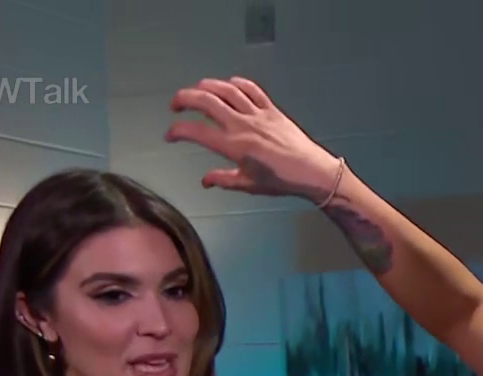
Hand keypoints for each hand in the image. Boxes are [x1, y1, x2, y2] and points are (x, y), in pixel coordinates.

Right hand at [165, 77, 341, 200]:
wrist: (313, 172)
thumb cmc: (281, 181)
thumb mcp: (249, 185)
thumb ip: (223, 179)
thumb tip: (204, 181)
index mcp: (234, 147)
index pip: (197, 132)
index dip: (177, 130)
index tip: (169, 134)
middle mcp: (242, 126)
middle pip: (206, 101)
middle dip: (184, 99)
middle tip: (175, 105)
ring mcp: (258, 114)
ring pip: (226, 90)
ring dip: (206, 86)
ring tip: (196, 90)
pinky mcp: (272, 109)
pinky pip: (251, 89)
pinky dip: (236, 83)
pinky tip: (227, 85)